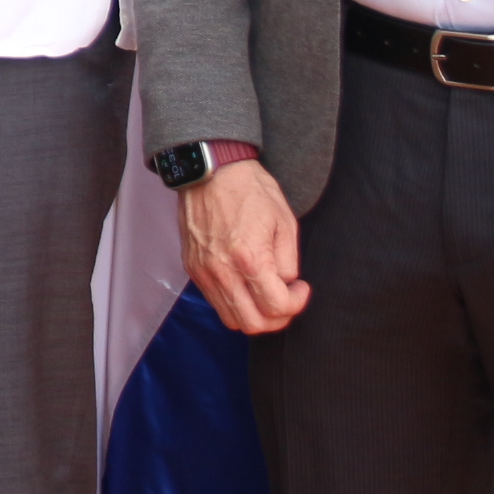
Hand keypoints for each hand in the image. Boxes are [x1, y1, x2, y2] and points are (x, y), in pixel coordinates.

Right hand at [180, 159, 309, 334]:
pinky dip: (235, 304)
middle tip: (286, 300)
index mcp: (250, 258)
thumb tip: (284, 284)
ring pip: (232, 319)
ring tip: (265, 295)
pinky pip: (216, 302)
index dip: (297, 303)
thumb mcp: (284, 221)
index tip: (301, 288)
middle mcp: (223, 271)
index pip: (276, 307)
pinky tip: (245, 285)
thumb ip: (288, 262)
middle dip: (277, 318)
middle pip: (253, 324)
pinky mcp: (193, 268)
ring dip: (254, 315)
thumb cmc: (249, 190)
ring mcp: (204, 272)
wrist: (210, 170)